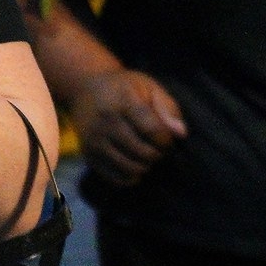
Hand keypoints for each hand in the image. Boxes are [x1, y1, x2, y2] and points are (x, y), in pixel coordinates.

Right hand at [70, 69, 188, 185]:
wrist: (84, 89)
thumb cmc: (123, 87)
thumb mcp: (148, 87)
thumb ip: (168, 108)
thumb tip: (180, 134)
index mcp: (123, 102)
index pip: (153, 131)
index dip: (167, 140)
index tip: (168, 138)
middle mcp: (105, 124)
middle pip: (144, 153)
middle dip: (159, 154)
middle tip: (159, 147)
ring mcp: (94, 142)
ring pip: (131, 169)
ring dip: (146, 166)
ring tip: (147, 154)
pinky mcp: (88, 155)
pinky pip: (115, 178)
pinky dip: (131, 177)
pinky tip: (134, 163)